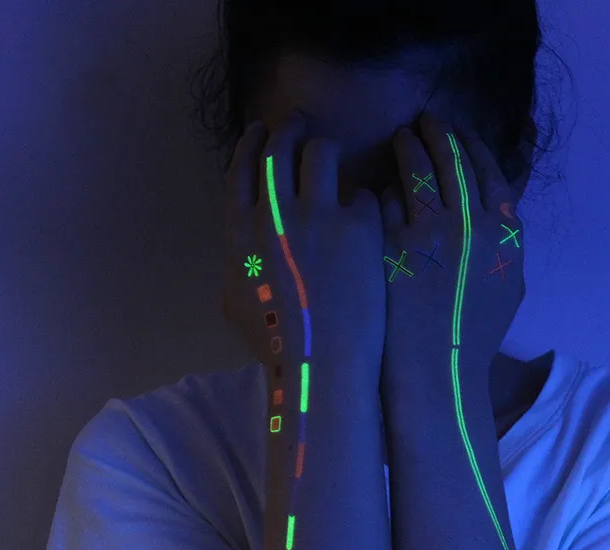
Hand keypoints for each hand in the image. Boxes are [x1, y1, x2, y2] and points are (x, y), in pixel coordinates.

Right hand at [223, 111, 385, 375]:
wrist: (323, 366)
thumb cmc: (278, 348)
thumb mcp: (236, 309)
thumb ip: (237, 268)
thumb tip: (246, 248)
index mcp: (239, 235)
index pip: (241, 170)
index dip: (251, 144)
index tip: (261, 130)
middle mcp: (273, 215)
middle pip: (279, 150)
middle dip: (290, 129)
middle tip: (301, 123)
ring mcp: (316, 216)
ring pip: (322, 155)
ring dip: (329, 152)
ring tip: (341, 161)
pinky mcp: (358, 226)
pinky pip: (365, 195)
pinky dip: (366, 204)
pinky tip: (373, 220)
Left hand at [379, 112, 531, 393]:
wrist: (436, 369)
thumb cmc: (473, 335)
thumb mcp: (509, 286)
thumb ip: (506, 240)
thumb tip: (495, 202)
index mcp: (505, 233)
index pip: (488, 169)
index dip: (470, 143)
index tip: (457, 131)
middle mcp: (472, 225)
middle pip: (452, 158)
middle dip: (437, 132)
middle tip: (424, 121)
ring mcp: (430, 234)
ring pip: (417, 169)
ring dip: (408, 147)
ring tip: (399, 139)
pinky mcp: (392, 246)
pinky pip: (384, 201)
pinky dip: (383, 190)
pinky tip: (378, 187)